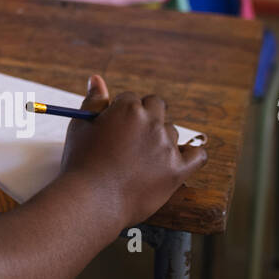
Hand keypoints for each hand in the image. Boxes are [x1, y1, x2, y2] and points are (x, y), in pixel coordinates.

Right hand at [59, 75, 206, 226]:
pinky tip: (180, 158)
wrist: (92, 200)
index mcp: (128, 108)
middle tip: (130, 138)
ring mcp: (167, 147)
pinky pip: (198, 156)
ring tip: (140, 159)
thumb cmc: (82, 162)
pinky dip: (191, 155)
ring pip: (171, 132)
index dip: (121, 112)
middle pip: (157, 106)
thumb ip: (93, 100)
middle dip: (145, 117)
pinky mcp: (178, 170)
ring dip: (160, 139)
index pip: (131, 99)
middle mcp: (151, 123)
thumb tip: (96, 78)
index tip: (114, 127)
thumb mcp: (81, 126)